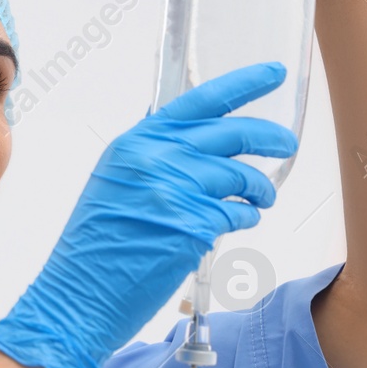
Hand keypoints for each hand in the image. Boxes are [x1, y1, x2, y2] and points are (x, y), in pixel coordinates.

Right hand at [0, 62, 298, 367]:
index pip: (199, 101)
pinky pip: (236, 214)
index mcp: (136, 143)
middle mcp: (156, 159)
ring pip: (241, 177)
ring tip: (260, 199)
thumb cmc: (96, 246)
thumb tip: (191, 142)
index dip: (243, 83)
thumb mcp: (114, 182)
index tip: (274, 73)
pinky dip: (245, 218)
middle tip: (286, 144)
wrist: (80, 295)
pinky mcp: (193, 226)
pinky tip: (238, 223)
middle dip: (269, 138)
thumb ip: (151, 157)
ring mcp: (175, 191)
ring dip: (259, 189)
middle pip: (231, 134)